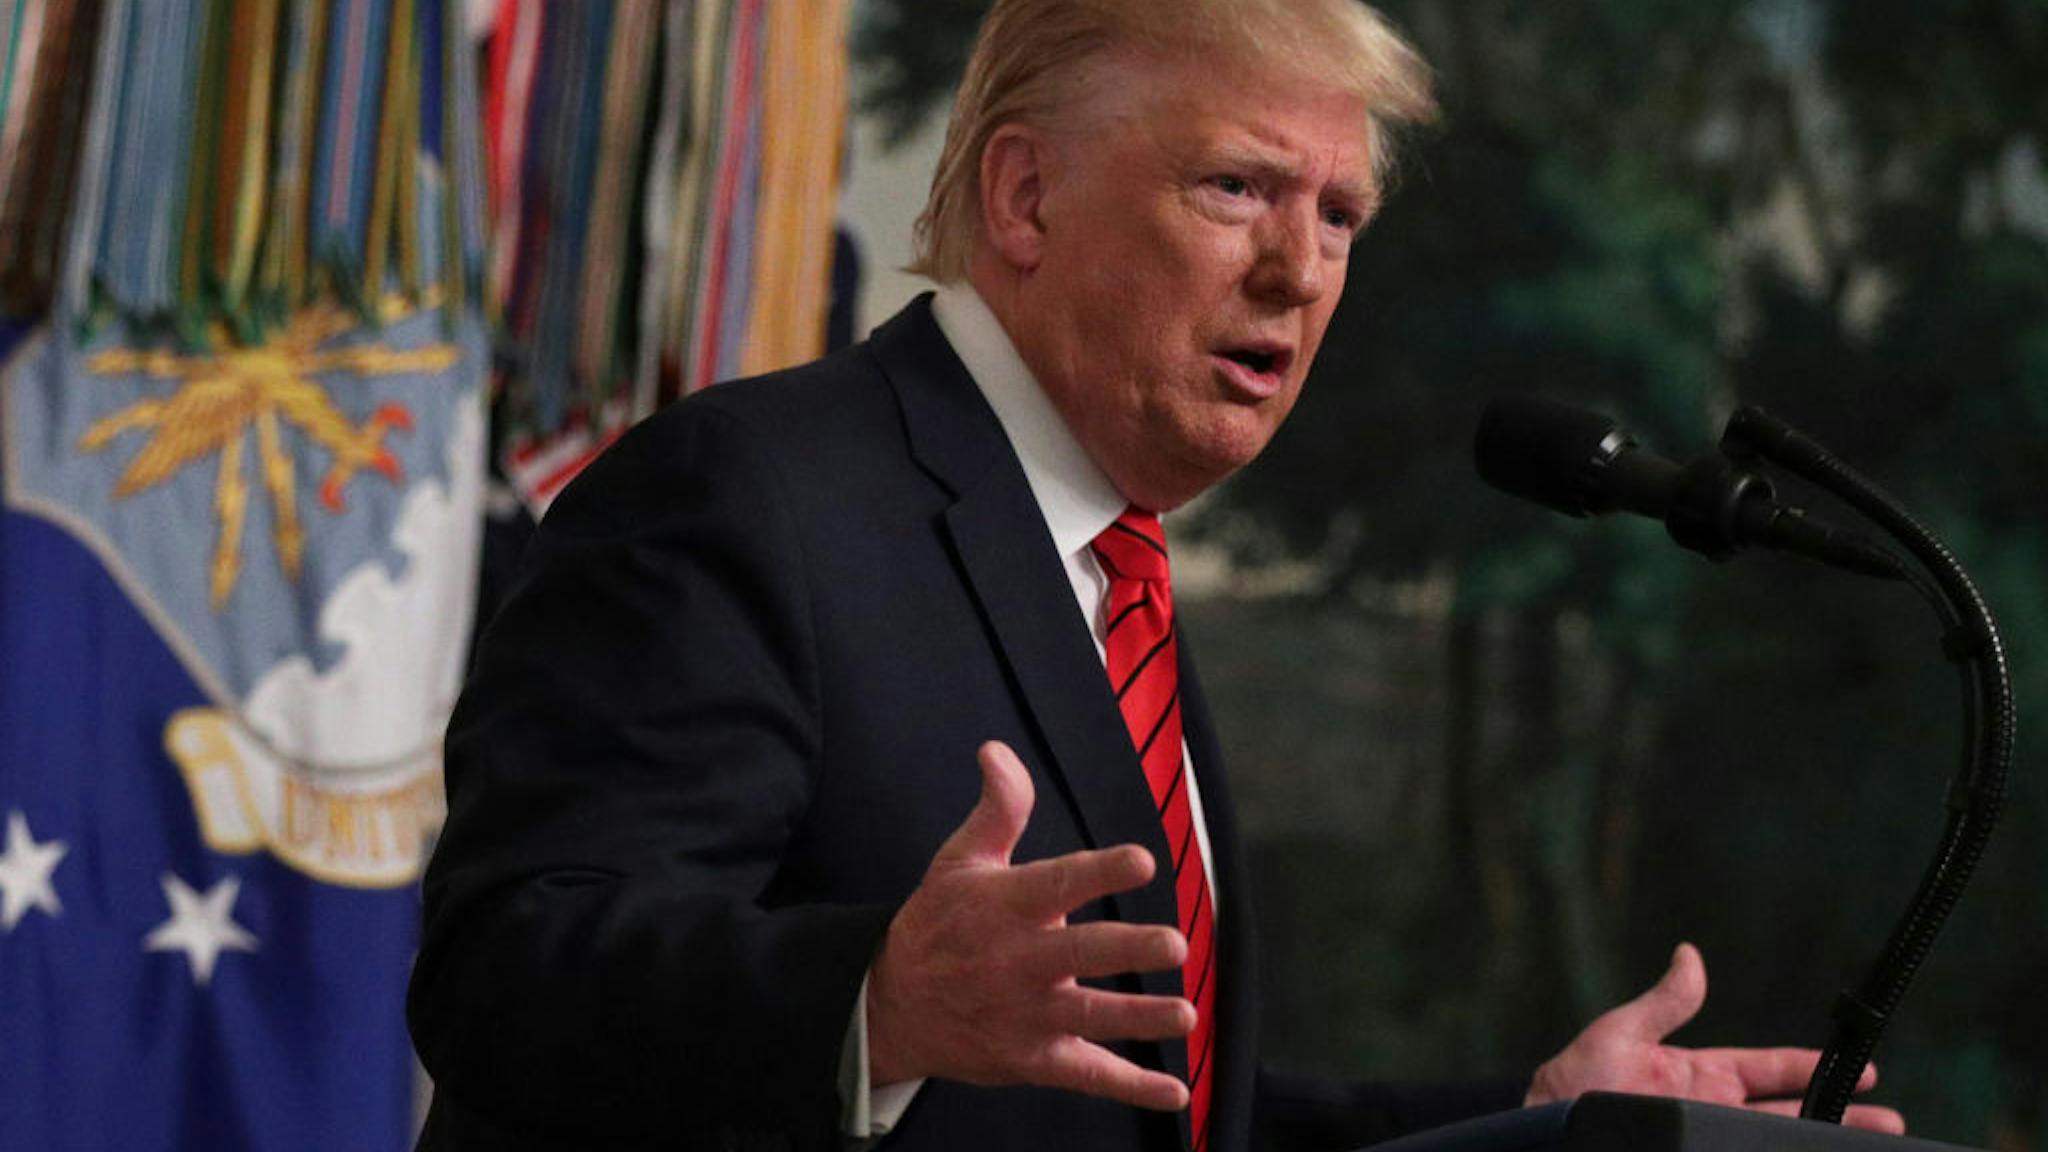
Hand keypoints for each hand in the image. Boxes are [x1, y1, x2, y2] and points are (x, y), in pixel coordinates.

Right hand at [866, 741, 1195, 1110]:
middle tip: (1174, 945)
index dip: (1100, 871)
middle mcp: (1018, 960)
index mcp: (1005, 905)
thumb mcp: (960, 860)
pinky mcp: (1031, 1057)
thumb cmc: (938, 924)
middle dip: (1128, 950)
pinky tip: (1175, 1093)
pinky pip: (1086, 1074)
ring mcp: (1026, 1014)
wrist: (889, 1007)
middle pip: (1080, 953)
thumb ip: (998, 809)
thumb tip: (997, 750)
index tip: (1142, 860)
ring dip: (1139, 1018)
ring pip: (1090, 1017)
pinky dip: (1130, 1086)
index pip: (1058, 883)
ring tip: (1185, 1016)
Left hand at [1525, 943, 1905, 1134]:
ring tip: (1873, 1146)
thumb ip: (1662, 1003)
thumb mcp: (1617, 1036)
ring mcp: (1702, 1137)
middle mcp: (1708, 1111)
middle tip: (1890, 1124)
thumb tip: (1689, 954)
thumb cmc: (1570, 1084)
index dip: (1813, 1069)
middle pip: (1787, 1115)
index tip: (1863, 1072)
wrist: (1538, 1132)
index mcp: (1699, 1075)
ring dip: (1819, 1143)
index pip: (1769, 1071)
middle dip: (1838, 1117)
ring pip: (1774, 1142)